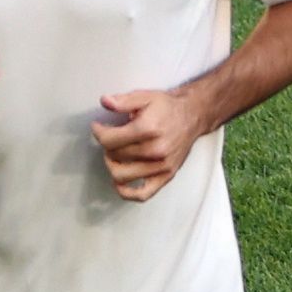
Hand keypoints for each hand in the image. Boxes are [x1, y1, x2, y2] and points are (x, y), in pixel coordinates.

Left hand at [93, 85, 212, 200]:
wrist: (192, 116)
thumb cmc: (168, 108)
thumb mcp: (145, 97)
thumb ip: (123, 101)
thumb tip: (105, 101)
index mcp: (148, 129)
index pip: (109, 140)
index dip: (98, 133)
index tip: (98, 128)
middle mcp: (155, 150)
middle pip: (114, 156)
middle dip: (107, 146)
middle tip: (111, 137)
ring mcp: (161, 166)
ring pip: (122, 176)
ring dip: (113, 165)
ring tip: (115, 155)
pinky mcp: (166, 176)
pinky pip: (142, 194)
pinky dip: (127, 192)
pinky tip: (120, 182)